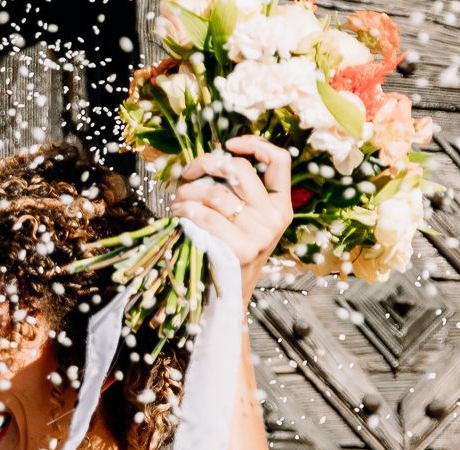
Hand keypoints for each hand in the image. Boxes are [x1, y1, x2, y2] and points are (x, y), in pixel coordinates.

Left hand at [170, 135, 294, 303]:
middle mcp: (276, 217)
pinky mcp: (244, 249)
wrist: (232, 295)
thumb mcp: (246, 221)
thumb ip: (238, 192)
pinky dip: (187, 211)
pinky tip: (179, 214)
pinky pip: (208, 217)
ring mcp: (262, 234)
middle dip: (206, 164)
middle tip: (187, 174)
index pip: (280, 160)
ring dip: (188, 192)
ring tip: (177, 201)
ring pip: (217, 193)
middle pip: (239, 170)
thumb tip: (211, 160)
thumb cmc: (231, 251)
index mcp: (281, 205)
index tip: (228, 144)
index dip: (254, 144)